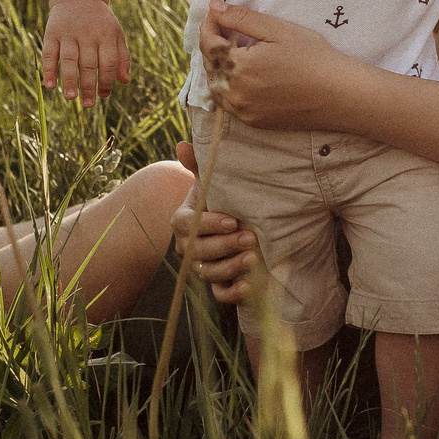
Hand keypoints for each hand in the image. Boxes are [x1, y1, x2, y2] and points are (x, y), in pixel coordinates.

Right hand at [41, 0, 129, 104]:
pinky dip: (49, 69)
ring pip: (69, 60)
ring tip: (71, 98)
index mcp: (106, 35)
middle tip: (88, 105)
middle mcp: (87, 34)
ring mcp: (69, 33)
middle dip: (89, 86)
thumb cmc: (100, 22)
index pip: (108, 62)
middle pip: (89, 63)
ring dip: (69, 80)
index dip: (106, 80)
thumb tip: (124, 81)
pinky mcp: (52, 33)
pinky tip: (50, 85)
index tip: (104, 96)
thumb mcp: (116, 34)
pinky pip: (49, 53)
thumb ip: (122, 57)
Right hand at [169, 157, 261, 304]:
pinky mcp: (219, 283)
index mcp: (183, 221)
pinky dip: (232, 292)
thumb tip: (184, 145)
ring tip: (254, 258)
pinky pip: (219, 294)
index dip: (208, 224)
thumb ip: (199, 165)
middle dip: (225, 245)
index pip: (187, 225)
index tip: (232, 219)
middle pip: (199, 251)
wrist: (236, 221)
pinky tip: (248, 286)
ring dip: (231, 267)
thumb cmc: (222, 198)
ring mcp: (203, 266)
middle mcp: (189, 247)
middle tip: (251, 237)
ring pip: (209, 272)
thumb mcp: (211, 181)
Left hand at [201, 1, 351, 128]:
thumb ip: (241, 18)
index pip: (208, 44)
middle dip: (213, 45)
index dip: (209, 25)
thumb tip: (214, 7)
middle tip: (226, 28)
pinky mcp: (254, 122)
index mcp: (238, 67)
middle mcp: (235, 93)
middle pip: (210, 65)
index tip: (216, 12)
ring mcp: (243, 111)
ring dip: (218, 68)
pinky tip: (242, 75)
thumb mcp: (277, 30)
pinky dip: (228, 87)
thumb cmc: (313, 58)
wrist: (339, 94)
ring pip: (216, 87)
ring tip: (233, 51)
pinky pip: (229, 103)